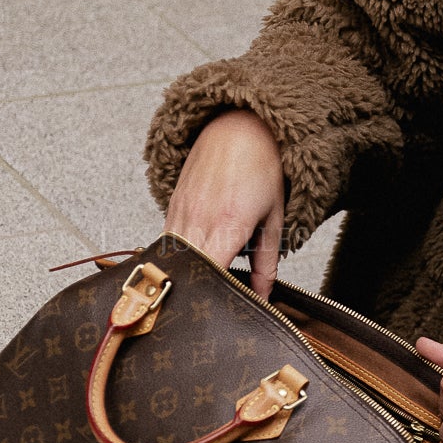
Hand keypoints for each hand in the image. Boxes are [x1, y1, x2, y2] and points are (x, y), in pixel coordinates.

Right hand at [163, 110, 284, 298]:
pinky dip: (175, 256)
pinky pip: (167, 239)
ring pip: (170, 257)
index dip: (209, 299)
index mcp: (228, 226)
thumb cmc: (263, 169)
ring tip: (190, 292)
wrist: (240, 127)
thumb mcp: (275, 218)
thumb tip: (263, 297)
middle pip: (183, 272)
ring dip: (179, 275)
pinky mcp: (173, 204)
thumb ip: (267, 262)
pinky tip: (186, 264)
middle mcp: (198, 220)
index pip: (209, 275)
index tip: (214, 315)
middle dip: (190, 293)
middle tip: (198, 313)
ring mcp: (181, 211)